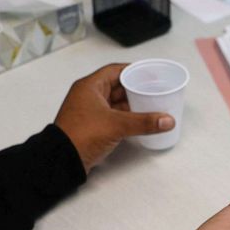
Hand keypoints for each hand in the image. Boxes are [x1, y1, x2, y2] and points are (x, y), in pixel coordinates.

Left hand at [54, 64, 174, 172]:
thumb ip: (144, 122)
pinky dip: (125, 117)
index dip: (133, 70)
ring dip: (131, 104)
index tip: (150, 73)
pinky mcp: (92, 126)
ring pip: (115, 102)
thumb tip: (167, 120)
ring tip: (150, 105)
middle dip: (135, 88)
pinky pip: (112, 116)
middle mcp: (88, 96)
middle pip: (116, 86)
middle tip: (154, 90)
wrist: (63, 160)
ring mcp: (89, 111)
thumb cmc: (83, 134)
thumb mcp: (116, 125)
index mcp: (89, 86)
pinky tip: (138, 121)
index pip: (115, 70)